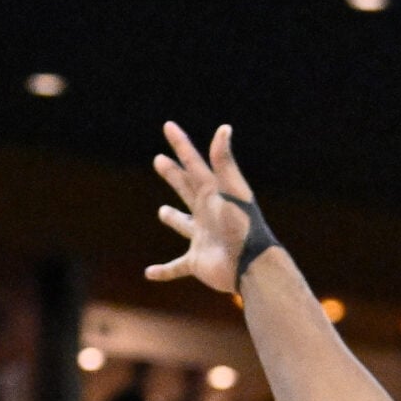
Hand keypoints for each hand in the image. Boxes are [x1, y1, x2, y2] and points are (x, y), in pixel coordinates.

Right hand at [145, 121, 256, 293]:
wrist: (251, 265)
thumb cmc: (242, 226)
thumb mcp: (232, 191)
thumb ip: (224, 162)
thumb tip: (224, 128)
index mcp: (213, 194)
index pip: (194, 163)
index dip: (181, 144)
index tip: (169, 126)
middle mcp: (207, 213)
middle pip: (186, 188)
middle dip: (174, 174)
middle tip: (159, 160)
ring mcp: (201, 238)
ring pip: (183, 225)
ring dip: (173, 218)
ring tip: (162, 212)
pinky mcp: (197, 262)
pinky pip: (176, 267)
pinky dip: (164, 271)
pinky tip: (149, 273)